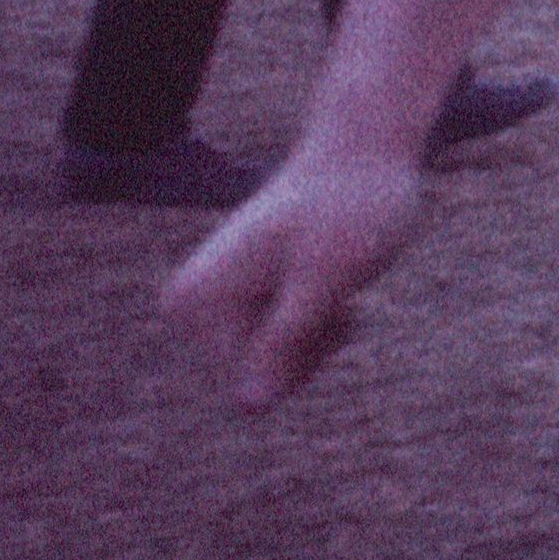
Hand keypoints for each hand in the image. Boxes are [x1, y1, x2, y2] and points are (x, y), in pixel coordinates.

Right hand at [162, 149, 429, 410]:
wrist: (364, 152)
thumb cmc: (347, 211)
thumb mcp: (322, 284)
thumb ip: (282, 344)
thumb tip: (248, 407)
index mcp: (193, 302)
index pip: (254, 382)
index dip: (307, 351)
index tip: (322, 295)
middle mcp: (196, 304)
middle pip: (264, 376)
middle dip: (314, 342)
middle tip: (332, 281)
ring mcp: (226, 301)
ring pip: (281, 361)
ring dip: (323, 330)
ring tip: (331, 273)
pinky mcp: (255, 298)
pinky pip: (292, 342)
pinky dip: (325, 318)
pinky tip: (330, 275)